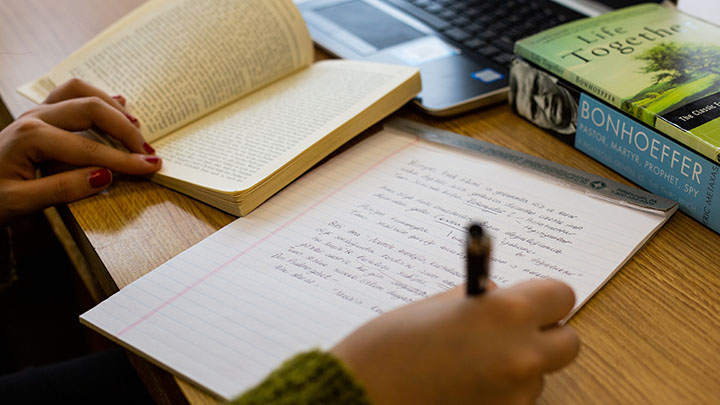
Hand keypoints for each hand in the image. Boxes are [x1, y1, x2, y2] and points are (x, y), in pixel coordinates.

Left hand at [0, 79, 160, 222]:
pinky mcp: (39, 115)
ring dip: (112, 107)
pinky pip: (71, 94)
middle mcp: (34, 117)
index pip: (90, 149)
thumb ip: (64, 189)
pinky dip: (97, 97)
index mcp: (31, 137)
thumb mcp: (21, 203)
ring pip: (82, 92)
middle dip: (125, 130)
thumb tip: (106, 177)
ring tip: (136, 126)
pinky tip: (118, 104)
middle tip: (148, 152)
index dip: (125, 159)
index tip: (152, 168)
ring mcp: (36, 112)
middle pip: (92, 109)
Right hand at [331, 279, 579, 404]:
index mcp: (504, 312)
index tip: (528, 301)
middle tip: (511, 331)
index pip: (560, 295)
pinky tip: (465, 384)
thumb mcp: (435, 306)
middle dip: (545, 334)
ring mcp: (514, 395)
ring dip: (520, 367)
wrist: (360, 396)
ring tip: (472, 363)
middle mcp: (520, 355)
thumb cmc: (387, 347)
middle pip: (568, 342)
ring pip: (541, 375)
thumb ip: (479, 300)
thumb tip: (500, 297)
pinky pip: (518, 400)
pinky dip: (501, 391)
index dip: (543, 297)